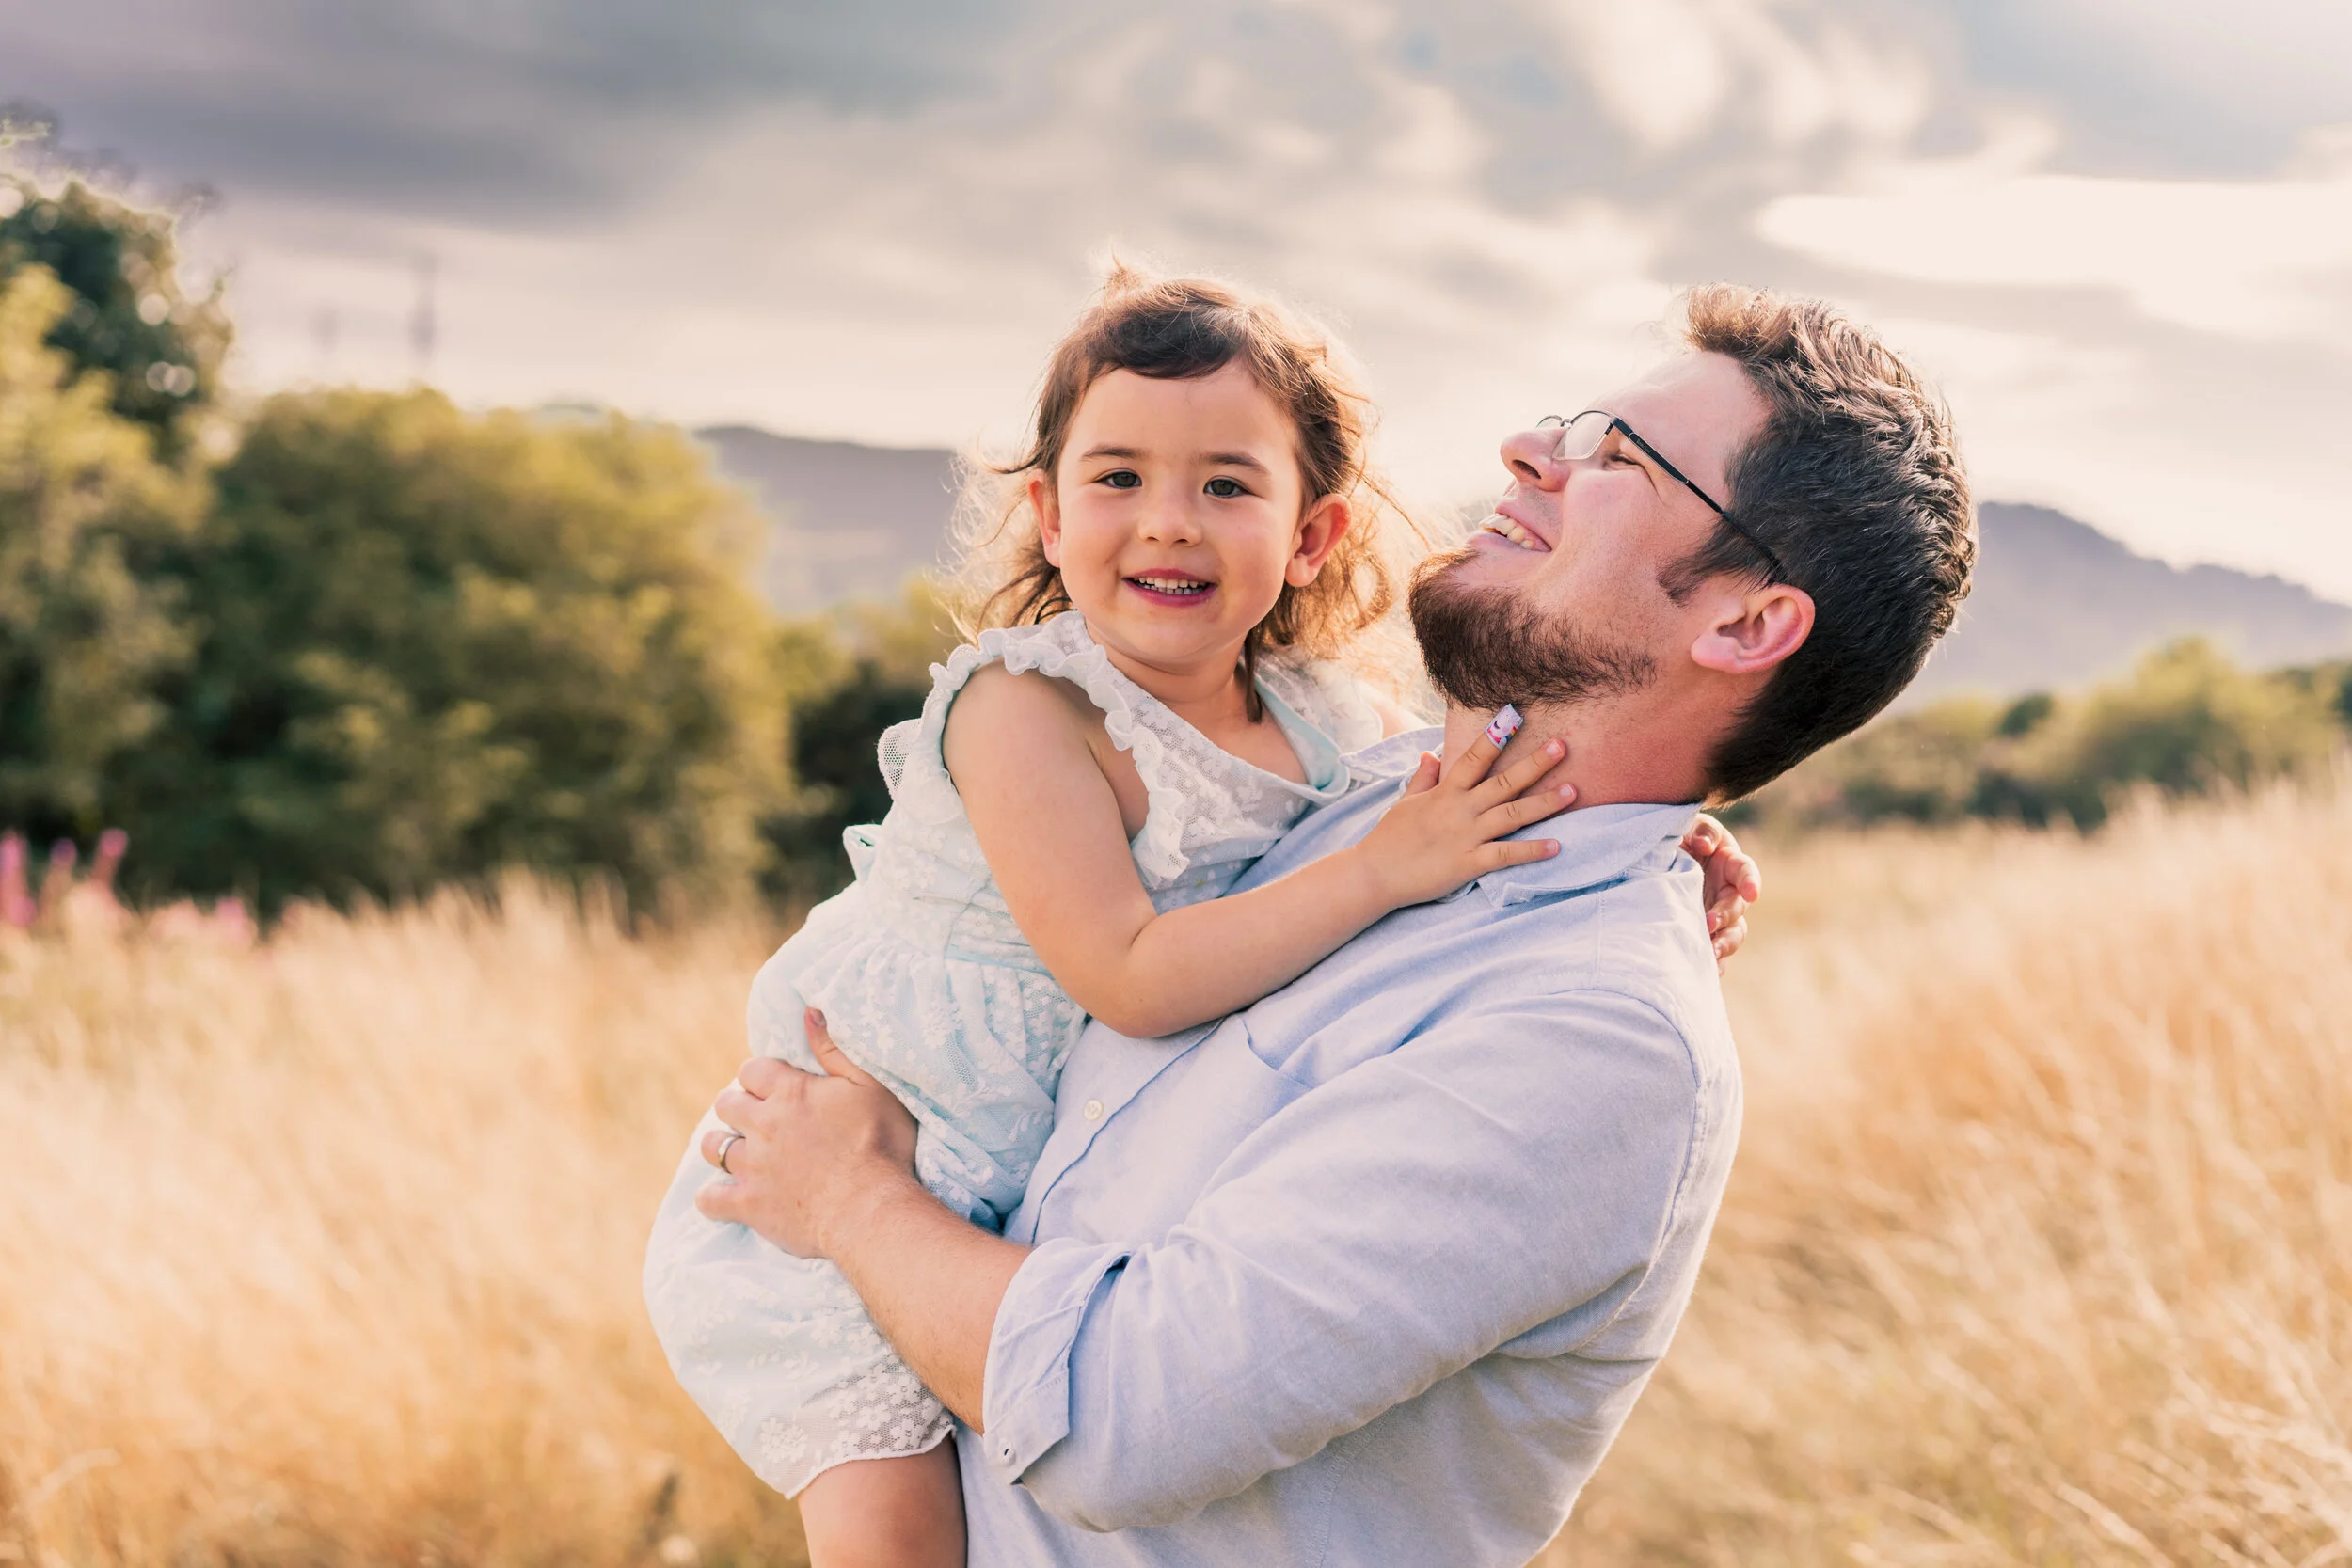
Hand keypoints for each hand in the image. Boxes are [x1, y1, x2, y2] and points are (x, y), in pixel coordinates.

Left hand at [694, 1010, 920, 1259]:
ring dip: (720, 1146)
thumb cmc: (880, 1145)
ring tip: (737, 1152)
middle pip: (726, 1104)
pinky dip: (713, 1198)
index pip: (752, 1070)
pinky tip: (722, 1198)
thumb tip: (809, 1012)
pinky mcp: (749, 1204)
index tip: (772, 1088)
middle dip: (736, 1107)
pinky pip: (710, 1200)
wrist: (871, 1209)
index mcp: (790, 1093)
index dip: (760, 1077)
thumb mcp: (870, 1087)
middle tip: (756, 1119)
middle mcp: (764, 1124)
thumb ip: (834, 1050)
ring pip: (713, 1147)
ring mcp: (753, 1166)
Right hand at [1346, 715, 1575, 909]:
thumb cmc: (1389, 838)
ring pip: (1512, 815)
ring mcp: (1466, 837)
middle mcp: (1460, 810)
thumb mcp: (1405, 802)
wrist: (1374, 874)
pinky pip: (1506, 855)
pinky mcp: (1469, 864)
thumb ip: (1423, 778)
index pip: (1474, 758)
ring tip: (1572, 792)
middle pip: (1504, 782)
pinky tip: (1556, 845)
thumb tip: (1430, 753)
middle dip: (1535, 763)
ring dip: (1544, 803)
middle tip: (1563, 746)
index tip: (1516, 715)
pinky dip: (1531, 851)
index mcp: (1445, 792)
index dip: (1496, 736)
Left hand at [1682, 813, 1760, 972]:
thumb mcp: (1688, 825)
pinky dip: (1712, 964)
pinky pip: (1715, 953)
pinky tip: (1703, 970)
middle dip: (1725, 917)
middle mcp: (1728, 892)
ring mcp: (1718, 915)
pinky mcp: (1705, 933)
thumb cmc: (1678, 837)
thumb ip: (1701, 831)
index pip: (1747, 872)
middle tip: (1708, 923)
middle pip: (1737, 909)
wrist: (1657, 859)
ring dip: (1722, 945)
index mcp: (1730, 864)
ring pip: (1731, 935)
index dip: (1751, 882)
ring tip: (1708, 954)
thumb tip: (1706, 847)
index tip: (1752, 893)